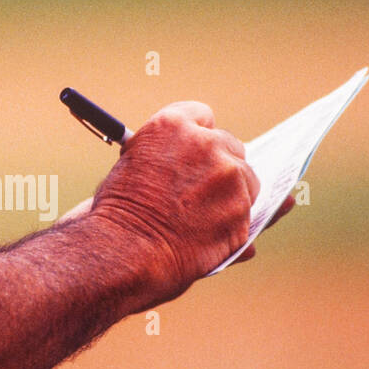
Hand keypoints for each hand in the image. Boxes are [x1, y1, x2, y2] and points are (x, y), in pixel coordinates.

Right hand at [86, 101, 260, 301]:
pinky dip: (235, 226)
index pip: (202, 116)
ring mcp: (229, 177)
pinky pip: (250, 214)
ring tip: (202, 219)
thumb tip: (196, 164)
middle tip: (199, 192)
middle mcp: (206, 144)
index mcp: (172, 125)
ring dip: (233, 195)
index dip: (198, 137)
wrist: (123, 252)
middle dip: (219, 167)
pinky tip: (211, 236)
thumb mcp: (132, 166)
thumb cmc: (117, 213)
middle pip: (230, 146)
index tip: (195, 152)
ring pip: (247, 180)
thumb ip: (166, 155)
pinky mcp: (242, 211)